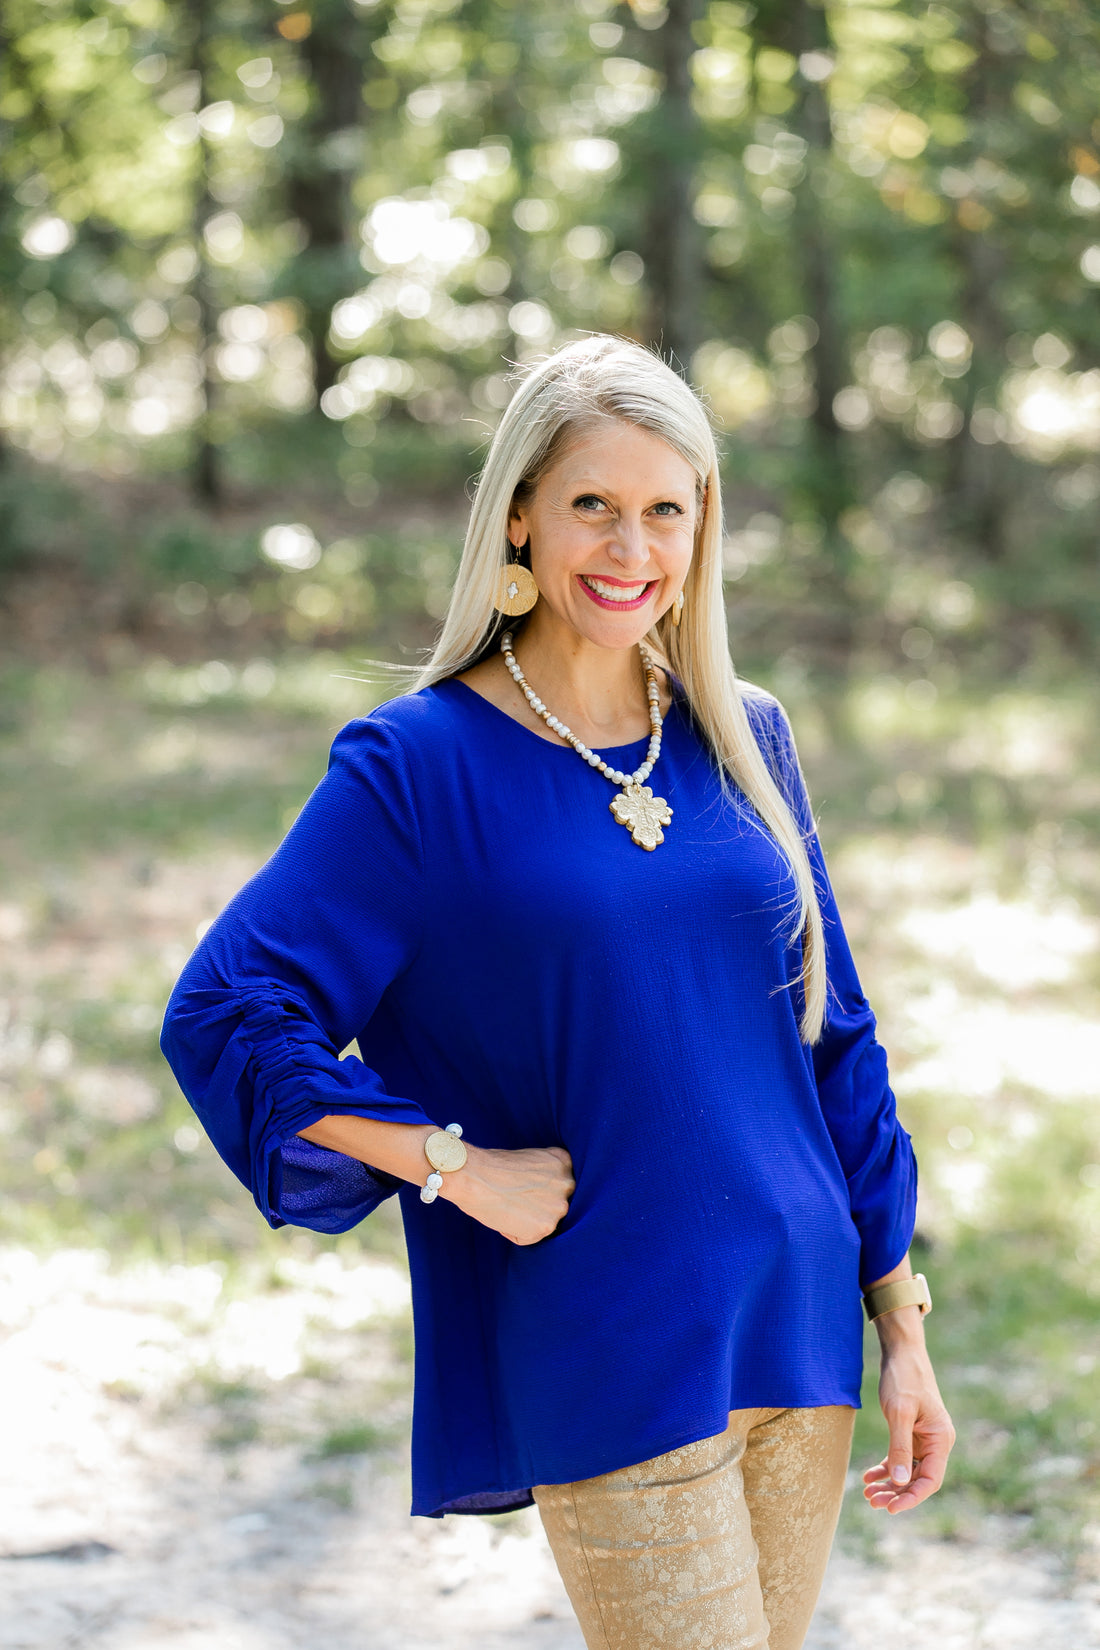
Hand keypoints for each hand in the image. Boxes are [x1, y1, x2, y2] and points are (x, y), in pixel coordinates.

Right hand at [441, 1143, 574, 1245]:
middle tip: (512, 1198)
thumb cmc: (492, 1166)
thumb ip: (544, 1176)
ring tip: (507, 1205)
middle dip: (536, 1205)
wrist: (474, 1175)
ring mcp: (559, 1206)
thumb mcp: (529, 1160)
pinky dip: (514, 1233)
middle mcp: (567, 1184)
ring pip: (543, 1222)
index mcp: (563, 1162)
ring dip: (525, 1220)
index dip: (536, 1187)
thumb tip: (543, 1196)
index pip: (557, 1184)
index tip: (521, 1184)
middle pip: (554, 1204)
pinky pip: (529, 1237)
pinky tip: (503, 1216)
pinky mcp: (546, 1227)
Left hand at [862, 1314, 955, 1514]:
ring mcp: (924, 1439)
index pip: (930, 1480)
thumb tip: (899, 1482)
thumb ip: (900, 1447)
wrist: (902, 1352)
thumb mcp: (899, 1412)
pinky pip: (899, 1458)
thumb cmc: (904, 1379)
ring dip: (889, 1485)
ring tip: (867, 1495)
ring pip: (907, 1471)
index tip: (891, 1509)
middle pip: (918, 1479)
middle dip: (896, 1494)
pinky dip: (885, 1468)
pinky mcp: (911, 1433)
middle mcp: (936, 1442)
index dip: (911, 1497)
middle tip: (872, 1502)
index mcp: (941, 1439)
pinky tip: (868, 1477)